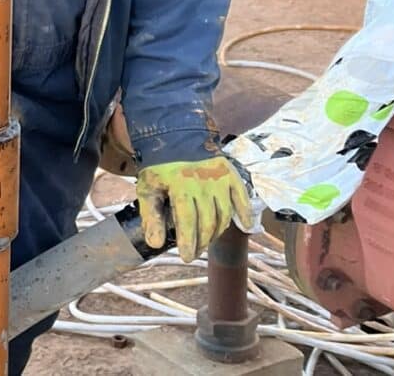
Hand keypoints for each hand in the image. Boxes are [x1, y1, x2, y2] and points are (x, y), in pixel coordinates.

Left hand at [135, 156, 252, 262]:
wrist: (176, 137)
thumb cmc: (160, 167)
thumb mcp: (148, 188)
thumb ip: (150, 216)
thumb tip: (155, 244)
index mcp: (181, 186)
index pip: (187, 221)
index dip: (188, 242)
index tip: (186, 257)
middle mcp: (203, 183)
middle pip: (207, 222)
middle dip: (201, 242)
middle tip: (194, 252)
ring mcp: (219, 179)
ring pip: (224, 214)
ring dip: (216, 232)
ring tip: (207, 241)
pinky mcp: (230, 174)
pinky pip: (242, 197)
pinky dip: (245, 213)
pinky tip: (245, 227)